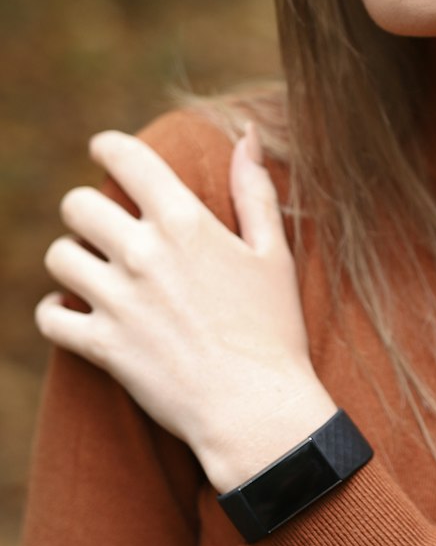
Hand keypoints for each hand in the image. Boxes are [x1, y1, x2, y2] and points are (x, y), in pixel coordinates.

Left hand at [36, 125, 336, 490]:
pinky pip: (50, 315)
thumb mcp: (274, 253)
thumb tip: (247, 135)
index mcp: (185, 221)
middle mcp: (144, 253)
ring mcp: (119, 300)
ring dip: (72, 259)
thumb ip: (254, 190)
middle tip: (102, 227)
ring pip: (58, 256)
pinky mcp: (102, 346)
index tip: (104, 150)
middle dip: (87, 210)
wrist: (259, 409)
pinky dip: (56, 312)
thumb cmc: (274, 330)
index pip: (124, 156)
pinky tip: (75, 312)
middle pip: (77, 205)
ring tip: (93, 271)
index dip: (107, 146)